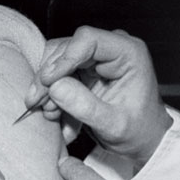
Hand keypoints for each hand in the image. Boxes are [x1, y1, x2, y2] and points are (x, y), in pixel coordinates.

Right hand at [27, 26, 171, 164]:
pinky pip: (58, 73)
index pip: (88, 39)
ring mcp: (96, 57)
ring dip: (48, 87)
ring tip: (49, 114)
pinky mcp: (85, 68)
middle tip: (36, 102)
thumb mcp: (114, 126)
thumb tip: (55, 86)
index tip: (48, 81)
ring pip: (57, 59)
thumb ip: (86, 107)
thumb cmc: (139, 131)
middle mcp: (111, 48)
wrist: (144, 140)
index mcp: (128, 53)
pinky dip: (52, 94)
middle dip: (49, 76)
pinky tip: (54, 115)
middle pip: (67, 48)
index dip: (64, 58)